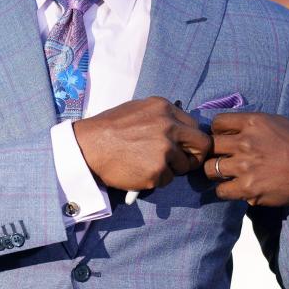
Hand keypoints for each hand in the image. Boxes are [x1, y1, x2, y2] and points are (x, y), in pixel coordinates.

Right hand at [72, 97, 213, 190]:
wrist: (87, 147)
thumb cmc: (108, 129)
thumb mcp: (137, 110)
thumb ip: (161, 118)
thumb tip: (180, 131)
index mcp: (163, 108)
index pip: (194, 126)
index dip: (190, 140)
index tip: (183, 148)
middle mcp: (168, 126)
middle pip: (202, 145)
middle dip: (193, 156)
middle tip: (181, 163)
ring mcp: (164, 149)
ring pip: (182, 166)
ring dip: (169, 169)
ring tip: (147, 165)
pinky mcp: (157, 171)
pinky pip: (166, 180)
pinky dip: (155, 180)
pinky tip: (138, 172)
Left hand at [203, 112, 288, 212]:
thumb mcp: (279, 122)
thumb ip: (253, 123)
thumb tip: (233, 127)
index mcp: (253, 123)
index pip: (217, 123)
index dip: (218, 132)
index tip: (224, 138)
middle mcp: (245, 142)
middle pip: (210, 145)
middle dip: (213, 151)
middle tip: (221, 157)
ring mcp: (245, 166)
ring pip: (210, 169)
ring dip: (216, 172)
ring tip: (225, 174)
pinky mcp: (248, 188)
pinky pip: (221, 190)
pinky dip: (225, 190)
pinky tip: (234, 188)